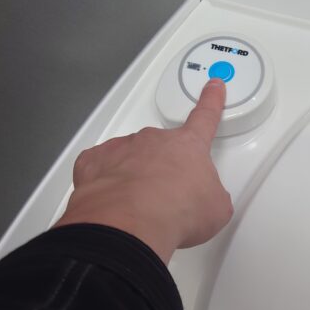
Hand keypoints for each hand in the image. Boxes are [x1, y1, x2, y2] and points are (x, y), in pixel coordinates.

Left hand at [55, 79, 232, 262]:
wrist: (130, 222)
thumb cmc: (176, 210)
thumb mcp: (216, 209)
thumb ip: (212, 196)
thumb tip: (207, 201)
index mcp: (187, 145)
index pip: (204, 117)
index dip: (211, 101)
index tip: (212, 87)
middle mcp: (153, 140)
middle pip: (162, 148)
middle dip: (164, 169)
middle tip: (166, 196)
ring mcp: (121, 148)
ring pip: (130, 158)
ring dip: (135, 177)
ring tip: (140, 206)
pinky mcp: (94, 162)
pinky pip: (101, 168)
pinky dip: (105, 182)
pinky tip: (113, 201)